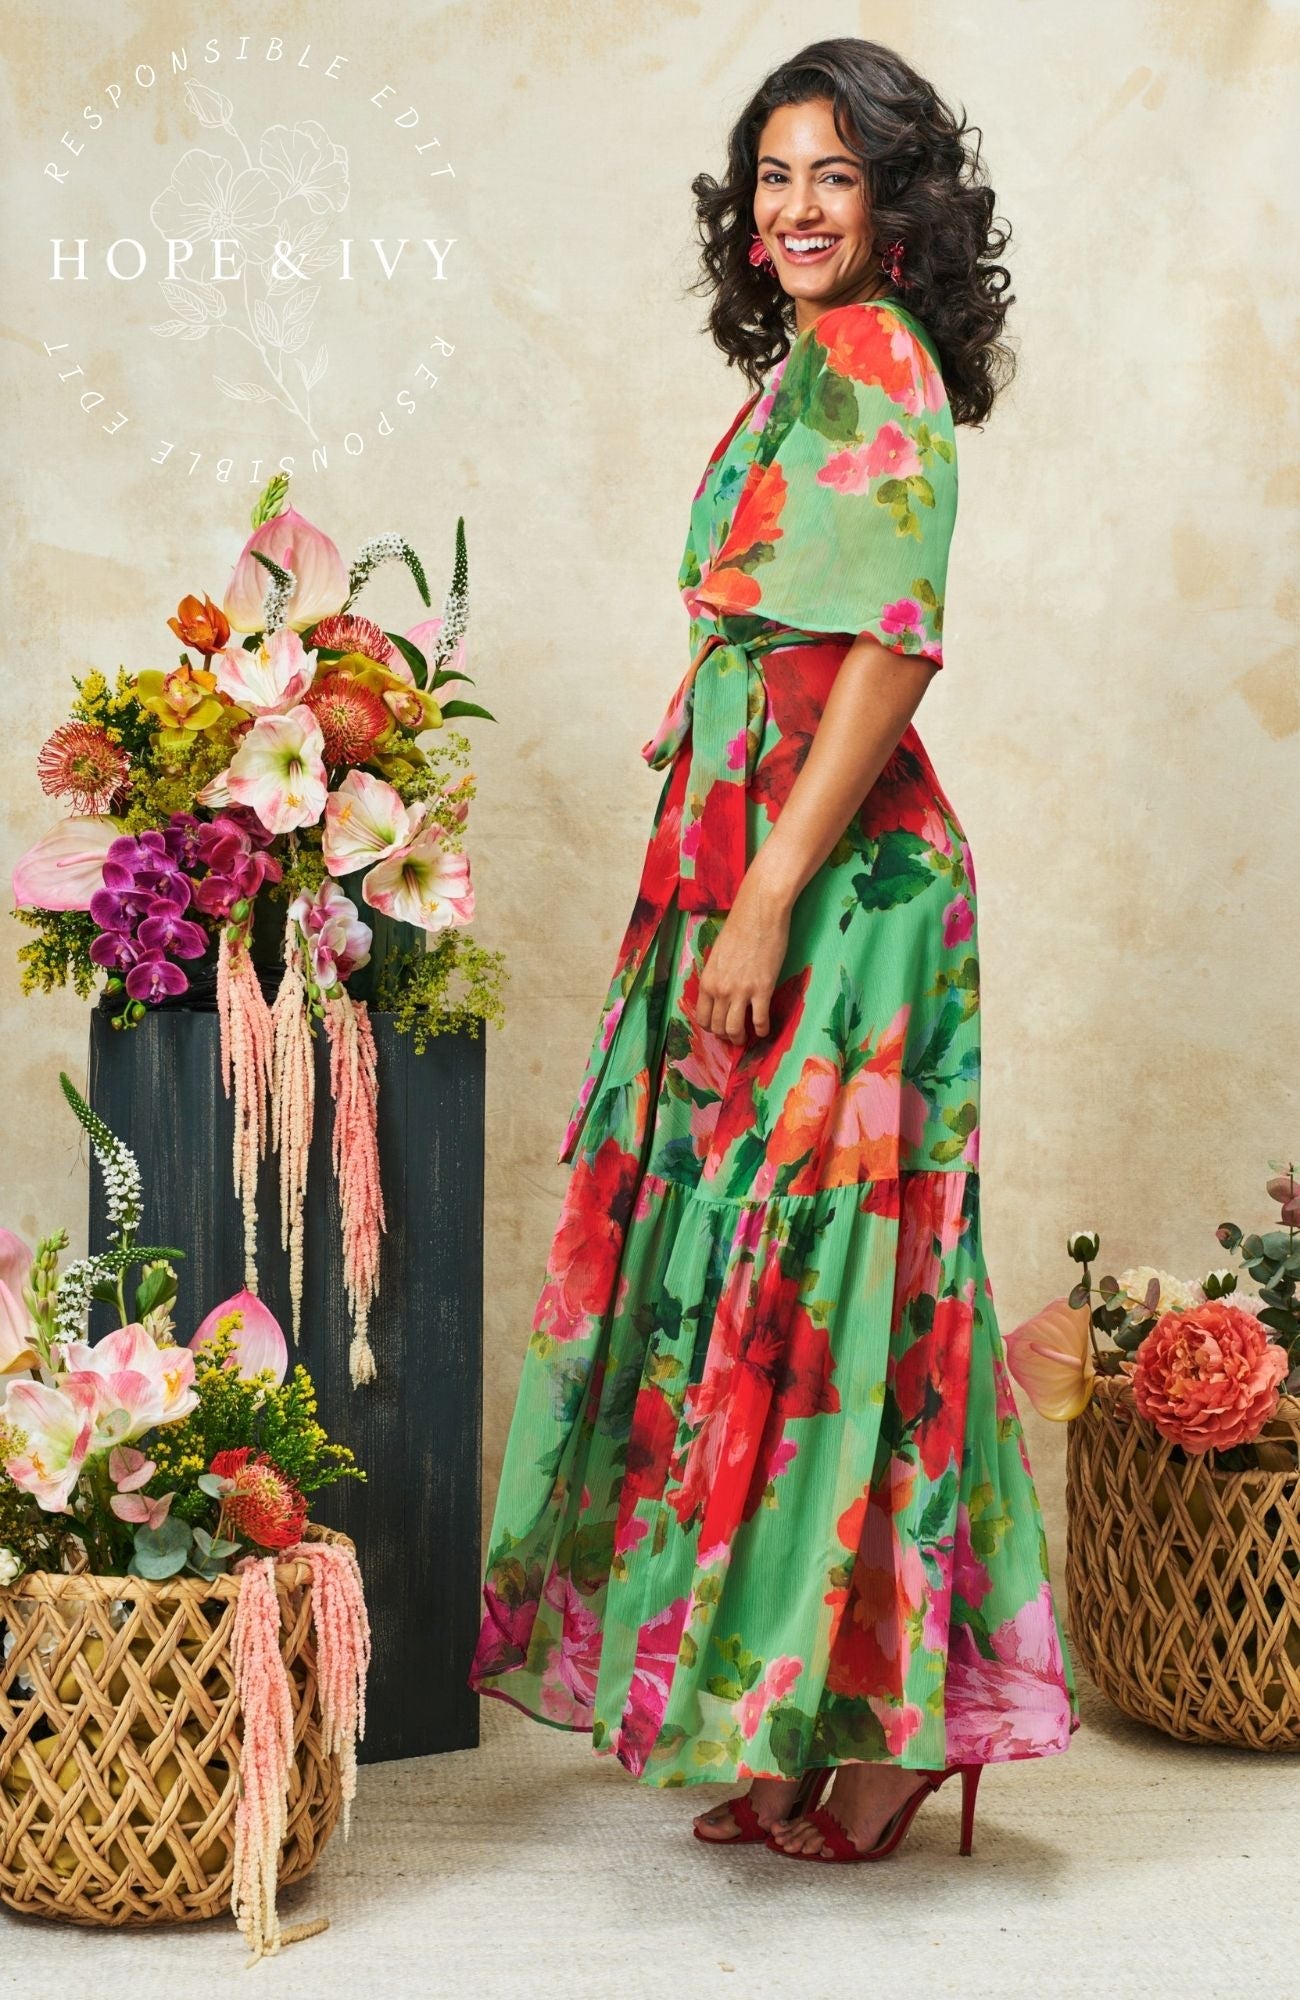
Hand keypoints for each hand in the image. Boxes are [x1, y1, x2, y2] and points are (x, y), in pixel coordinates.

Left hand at [692, 874, 791, 1043]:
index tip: (719, 1028)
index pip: (702, 1017)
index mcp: (707, 981)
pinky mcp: (762, 989)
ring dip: (740, 1038)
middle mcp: (720, 990)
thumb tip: (721, 992)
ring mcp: (741, 991)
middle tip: (734, 1037)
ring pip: (735, 1029)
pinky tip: (764, 1030)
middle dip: (726, 1036)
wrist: (759, 914)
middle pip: (718, 1026)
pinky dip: (762, 1030)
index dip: (711, 1027)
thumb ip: (717, 976)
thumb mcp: (718, 955)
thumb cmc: (739, 928)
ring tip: (747, 1038)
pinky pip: (760, 1020)